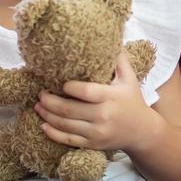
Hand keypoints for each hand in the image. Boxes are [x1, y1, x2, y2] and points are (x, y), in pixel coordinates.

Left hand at [33, 50, 161, 153]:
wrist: (142, 132)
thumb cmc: (132, 100)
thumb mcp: (129, 78)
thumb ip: (118, 59)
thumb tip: (108, 36)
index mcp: (112, 97)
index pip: (85, 92)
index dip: (69, 88)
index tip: (61, 83)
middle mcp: (104, 116)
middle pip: (69, 109)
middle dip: (49, 101)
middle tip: (40, 94)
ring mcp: (97, 133)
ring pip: (65, 125)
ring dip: (47, 115)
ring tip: (38, 106)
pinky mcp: (93, 144)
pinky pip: (69, 140)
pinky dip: (53, 133)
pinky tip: (43, 125)